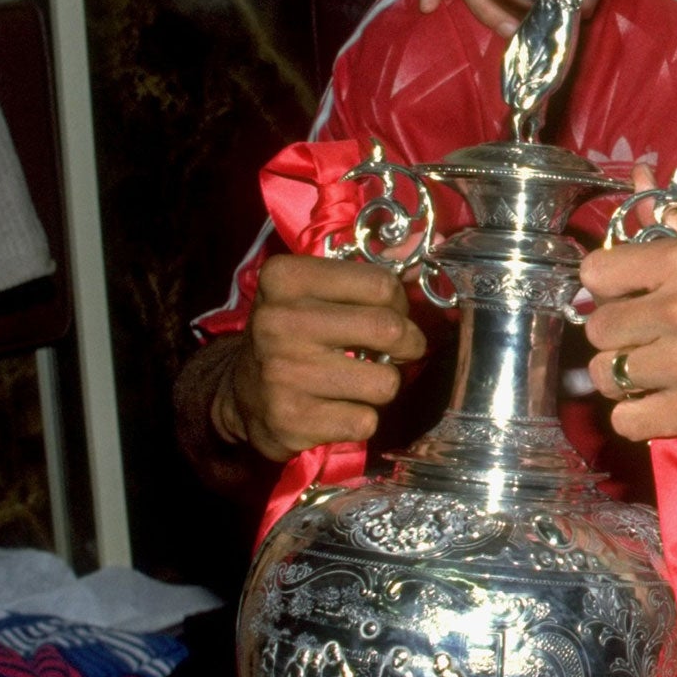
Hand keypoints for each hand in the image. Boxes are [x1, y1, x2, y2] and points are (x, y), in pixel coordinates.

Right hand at [215, 255, 426, 460]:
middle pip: (390, 329)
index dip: (399, 303)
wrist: (240, 394)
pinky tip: (336, 408)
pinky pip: (365, 421)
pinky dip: (360, 419)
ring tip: (357, 380)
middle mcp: (279, 322)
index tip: (390, 313)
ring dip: (382, 385)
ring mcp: (283, 374)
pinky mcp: (291, 420)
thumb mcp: (315, 292)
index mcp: (286, 279)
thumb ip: (369, 277)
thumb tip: (436, 254)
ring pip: (385, 382)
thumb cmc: (294, 335)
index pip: (382, 284)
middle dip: (408, 344)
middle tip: (398, 350)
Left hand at [579, 212, 676, 440]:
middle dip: (618, 329)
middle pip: (599, 327)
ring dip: (624, 372)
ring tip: (650, 369)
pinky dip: (636, 413)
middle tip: (644, 333)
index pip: (596, 273)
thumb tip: (640, 186)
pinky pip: (627, 420)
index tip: (627, 292)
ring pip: (607, 375)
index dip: (609, 283)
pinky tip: (658, 400)